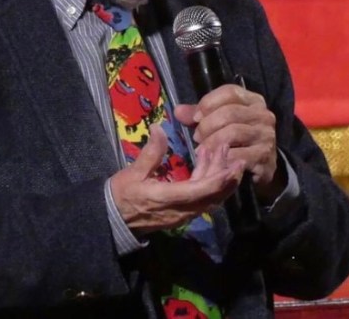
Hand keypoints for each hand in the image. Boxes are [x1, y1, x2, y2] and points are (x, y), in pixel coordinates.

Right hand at [109, 124, 243, 234]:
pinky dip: (209, 182)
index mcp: (169, 198)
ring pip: (210, 197)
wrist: (113, 220)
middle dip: (226, 174)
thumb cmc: (122, 195)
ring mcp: (183, 214)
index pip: (202, 190)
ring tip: (217, 151)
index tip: (234, 162)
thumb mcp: (133, 173)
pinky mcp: (183, 213)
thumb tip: (160, 129)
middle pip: (213, 195)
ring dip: (218, 176)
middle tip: (228, 148)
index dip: (221, 178)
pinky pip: (203, 199)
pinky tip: (204, 162)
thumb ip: (151, 153)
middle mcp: (181, 209)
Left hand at [174, 85, 283, 201]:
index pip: (230, 92)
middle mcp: (263, 115)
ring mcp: (266, 135)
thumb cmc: (238, 141)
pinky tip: (214, 163)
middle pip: (229, 113)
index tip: (195, 117)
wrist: (261, 167)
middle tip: (197, 137)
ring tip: (202, 150)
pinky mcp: (264, 156)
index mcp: (253, 101)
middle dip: (207, 126)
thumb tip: (178, 111)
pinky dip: (221, 159)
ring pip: (232, 133)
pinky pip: (237, 155)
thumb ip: (201, 115)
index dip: (208, 103)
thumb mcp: (220, 123)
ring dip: (211, 143)